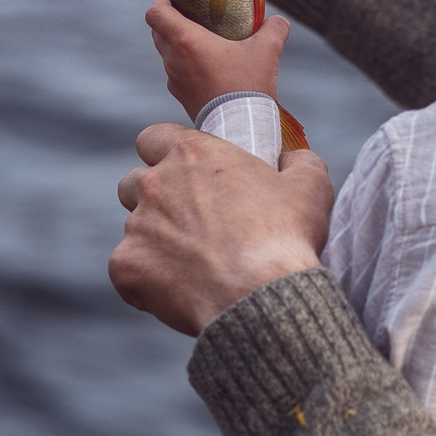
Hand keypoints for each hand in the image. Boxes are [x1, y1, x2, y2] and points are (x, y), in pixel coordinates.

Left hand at [110, 124, 331, 335]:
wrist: (262, 297)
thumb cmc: (285, 238)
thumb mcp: (310, 186)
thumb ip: (298, 160)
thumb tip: (291, 158)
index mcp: (192, 154)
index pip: (153, 138)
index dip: (166, 155)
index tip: (185, 175)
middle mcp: (155, 184)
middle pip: (134, 182)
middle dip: (155, 199)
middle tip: (189, 224)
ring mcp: (136, 226)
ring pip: (133, 228)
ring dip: (154, 241)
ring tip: (191, 264)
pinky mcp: (125, 268)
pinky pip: (126, 271)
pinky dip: (146, 282)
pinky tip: (180, 292)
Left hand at [147, 0, 289, 118]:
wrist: (239, 126)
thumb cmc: (248, 85)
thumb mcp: (267, 51)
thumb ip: (274, 29)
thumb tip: (278, 21)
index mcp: (186, 41)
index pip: (155, 12)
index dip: (161, 1)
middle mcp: (173, 59)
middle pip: (157, 31)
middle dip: (170, 20)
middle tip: (193, 16)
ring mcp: (174, 79)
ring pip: (166, 53)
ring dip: (178, 44)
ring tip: (204, 42)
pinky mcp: (180, 95)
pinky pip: (176, 73)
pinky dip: (186, 65)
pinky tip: (209, 68)